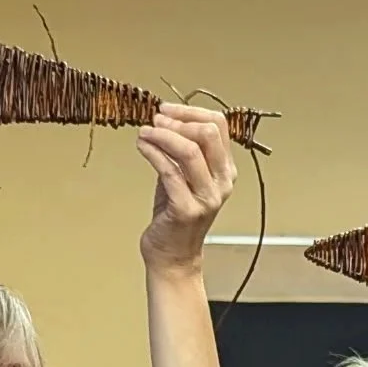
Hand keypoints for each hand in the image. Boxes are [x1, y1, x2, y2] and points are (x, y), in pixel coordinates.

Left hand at [136, 103, 236, 274]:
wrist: (173, 256)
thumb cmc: (175, 215)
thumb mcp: (184, 177)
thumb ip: (182, 151)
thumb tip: (164, 120)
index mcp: (225, 171)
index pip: (219, 125)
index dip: (190, 112)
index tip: (167, 110)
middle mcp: (221, 183)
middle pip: (208, 133)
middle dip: (178, 121)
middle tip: (155, 120)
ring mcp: (206, 198)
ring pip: (189, 151)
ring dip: (163, 135)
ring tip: (145, 132)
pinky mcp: (186, 209)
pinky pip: (169, 171)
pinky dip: (152, 152)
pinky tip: (142, 145)